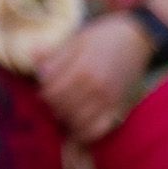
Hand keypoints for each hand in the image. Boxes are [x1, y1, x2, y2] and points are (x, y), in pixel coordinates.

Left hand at [33, 13, 155, 143]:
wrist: (136, 38)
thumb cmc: (102, 36)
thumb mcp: (74, 40)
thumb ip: (52, 55)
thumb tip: (31, 60)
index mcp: (80, 69)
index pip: (50, 92)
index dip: (43, 91)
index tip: (45, 87)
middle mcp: (95, 88)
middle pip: (61, 108)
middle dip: (52, 105)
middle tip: (54, 99)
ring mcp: (109, 100)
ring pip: (77, 122)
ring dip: (66, 119)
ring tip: (65, 110)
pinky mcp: (120, 107)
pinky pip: (99, 130)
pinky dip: (85, 132)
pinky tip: (79, 125)